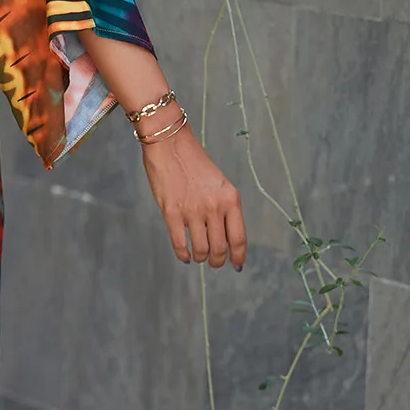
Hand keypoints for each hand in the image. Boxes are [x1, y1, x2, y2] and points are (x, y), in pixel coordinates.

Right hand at [141, 123, 246, 269]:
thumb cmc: (194, 162)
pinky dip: (183, 254)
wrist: (170, 145)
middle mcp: (214, 207)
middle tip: (215, 262)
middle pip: (220, 248)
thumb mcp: (219, 184)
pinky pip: (180, 244)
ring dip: (200, 257)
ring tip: (199, 256)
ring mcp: (192, 212)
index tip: (237, 265)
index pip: (238, 238)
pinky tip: (185, 255)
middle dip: (218, 261)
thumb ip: (224, 208)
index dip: (238, 256)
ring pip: (201, 250)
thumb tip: (225, 236)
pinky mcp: (171, 213)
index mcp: (230, 199)